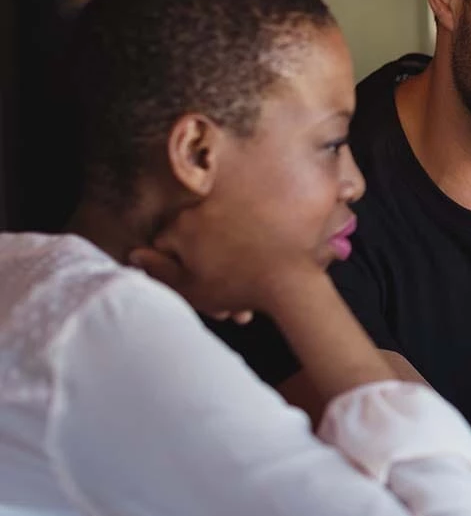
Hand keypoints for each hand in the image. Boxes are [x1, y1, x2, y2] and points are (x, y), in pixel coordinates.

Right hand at [126, 201, 316, 319]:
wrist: (289, 279)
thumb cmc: (237, 285)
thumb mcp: (189, 287)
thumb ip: (159, 271)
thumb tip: (136, 255)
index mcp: (183, 224)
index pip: (162, 245)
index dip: (172, 272)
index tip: (188, 289)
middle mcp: (207, 208)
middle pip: (194, 245)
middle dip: (205, 278)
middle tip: (220, 307)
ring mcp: (235, 207)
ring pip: (220, 246)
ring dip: (227, 275)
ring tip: (241, 307)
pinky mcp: (261, 212)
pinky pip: (243, 237)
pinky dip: (246, 260)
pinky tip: (256, 285)